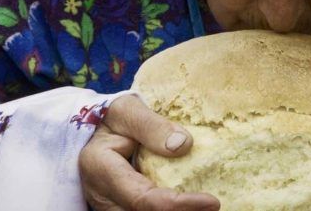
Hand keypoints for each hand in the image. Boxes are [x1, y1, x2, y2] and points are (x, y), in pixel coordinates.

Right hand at [79, 95, 219, 210]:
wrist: (97, 132)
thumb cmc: (113, 118)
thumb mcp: (128, 110)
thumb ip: (151, 126)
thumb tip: (183, 145)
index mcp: (101, 169)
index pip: (143, 199)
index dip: (178, 204)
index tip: (212, 201)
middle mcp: (104, 196)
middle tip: (213, 205)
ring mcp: (112, 206)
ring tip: (207, 205)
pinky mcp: (124, 208)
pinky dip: (176, 208)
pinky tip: (196, 203)